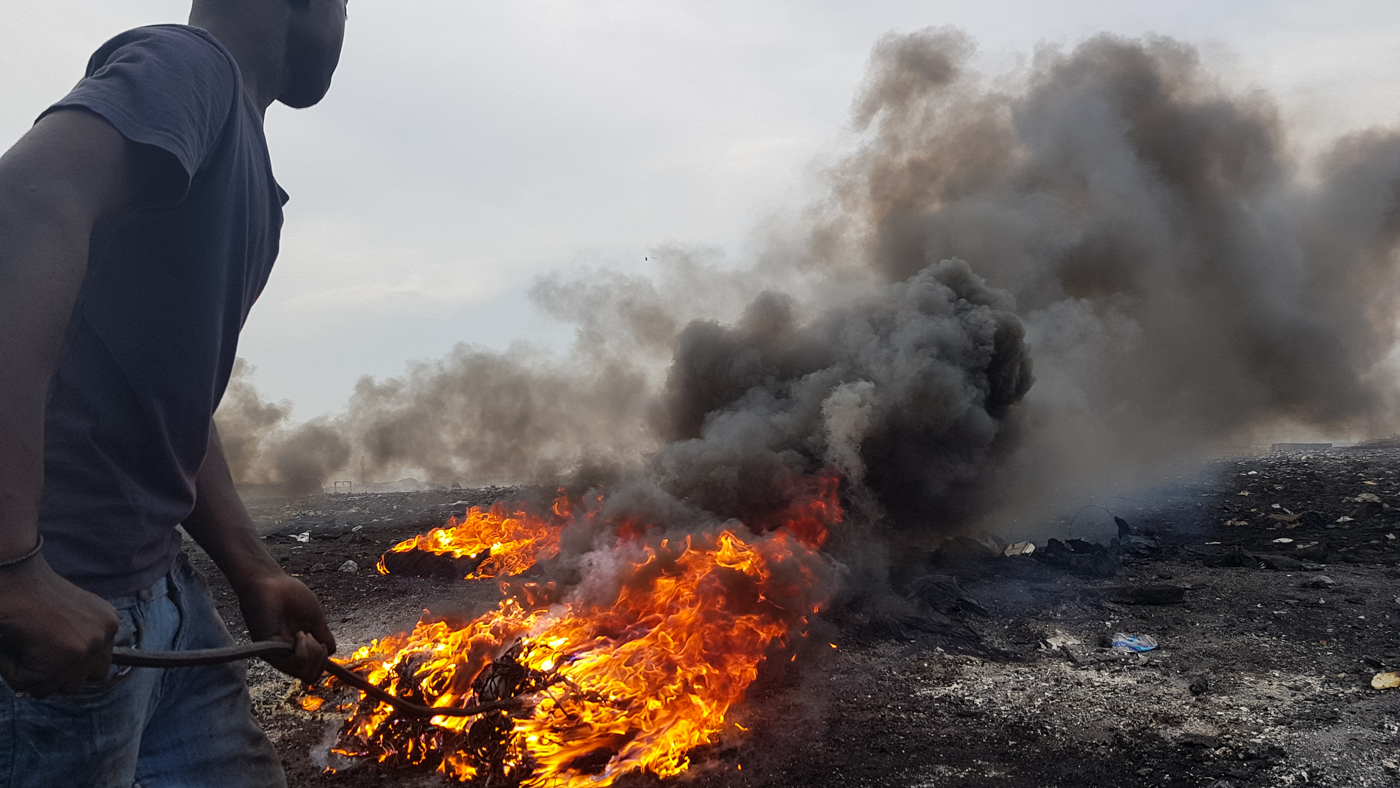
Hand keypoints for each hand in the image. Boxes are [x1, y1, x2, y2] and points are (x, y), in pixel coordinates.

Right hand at [0, 555, 120, 696]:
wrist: (14, 576)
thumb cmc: (30, 593)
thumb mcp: (68, 616)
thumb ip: (75, 640)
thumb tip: (69, 679)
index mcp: (107, 623)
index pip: (97, 665)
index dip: (69, 665)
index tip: (48, 649)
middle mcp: (106, 634)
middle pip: (86, 680)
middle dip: (59, 674)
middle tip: (36, 652)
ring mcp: (89, 646)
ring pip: (60, 687)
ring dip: (38, 675)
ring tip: (25, 645)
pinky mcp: (68, 657)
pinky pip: (37, 687)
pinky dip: (17, 673)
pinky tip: (16, 646)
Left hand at [234, 570, 335, 683]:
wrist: (272, 582)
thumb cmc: (291, 595)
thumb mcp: (315, 618)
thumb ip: (324, 637)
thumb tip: (332, 652)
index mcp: (299, 647)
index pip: (314, 669)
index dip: (324, 661)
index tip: (324, 643)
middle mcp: (288, 654)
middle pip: (311, 675)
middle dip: (320, 658)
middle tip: (313, 638)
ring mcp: (279, 654)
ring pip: (305, 673)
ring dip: (313, 653)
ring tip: (304, 633)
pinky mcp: (269, 651)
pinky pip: (295, 665)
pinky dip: (304, 651)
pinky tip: (300, 634)